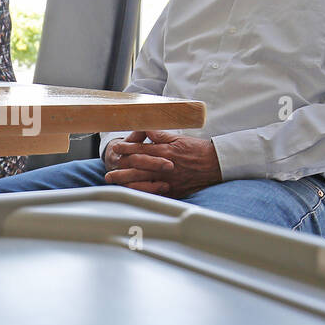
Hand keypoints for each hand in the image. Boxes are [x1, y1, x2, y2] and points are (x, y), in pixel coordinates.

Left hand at [103, 131, 221, 198]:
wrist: (215, 164)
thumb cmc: (198, 150)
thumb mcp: (179, 138)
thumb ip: (161, 135)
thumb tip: (147, 130)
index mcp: (165, 151)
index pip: (141, 149)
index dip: (126, 149)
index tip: (116, 148)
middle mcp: (164, 166)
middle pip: (138, 167)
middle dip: (121, 169)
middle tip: (109, 171)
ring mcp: (168, 179)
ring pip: (143, 181)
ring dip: (127, 182)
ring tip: (115, 183)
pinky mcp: (174, 190)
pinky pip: (155, 193)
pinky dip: (142, 193)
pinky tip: (132, 194)